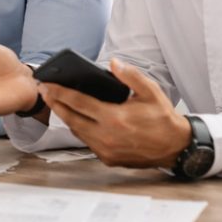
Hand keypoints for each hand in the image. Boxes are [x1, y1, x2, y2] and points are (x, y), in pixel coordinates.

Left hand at [40, 59, 191, 168]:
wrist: (176, 147)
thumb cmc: (162, 118)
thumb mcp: (150, 92)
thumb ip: (130, 76)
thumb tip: (113, 63)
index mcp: (114, 118)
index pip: (78, 103)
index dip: (60, 92)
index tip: (46, 84)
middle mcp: (106, 136)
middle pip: (71, 118)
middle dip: (55, 104)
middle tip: (44, 91)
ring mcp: (106, 150)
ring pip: (77, 131)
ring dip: (65, 117)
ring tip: (56, 102)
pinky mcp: (108, 159)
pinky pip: (87, 142)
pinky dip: (79, 129)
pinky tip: (76, 118)